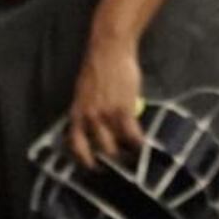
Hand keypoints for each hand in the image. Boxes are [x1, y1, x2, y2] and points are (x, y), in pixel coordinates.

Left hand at [67, 35, 145, 169]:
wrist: (108, 51)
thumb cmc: (98, 68)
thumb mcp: (85, 93)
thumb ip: (89, 110)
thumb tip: (98, 125)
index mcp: (77, 112)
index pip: (75, 143)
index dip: (84, 158)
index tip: (94, 166)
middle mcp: (89, 117)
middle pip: (99, 149)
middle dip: (110, 159)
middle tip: (120, 162)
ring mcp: (106, 115)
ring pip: (116, 145)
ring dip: (126, 154)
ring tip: (133, 155)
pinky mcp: (123, 110)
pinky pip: (132, 135)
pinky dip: (138, 142)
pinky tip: (142, 145)